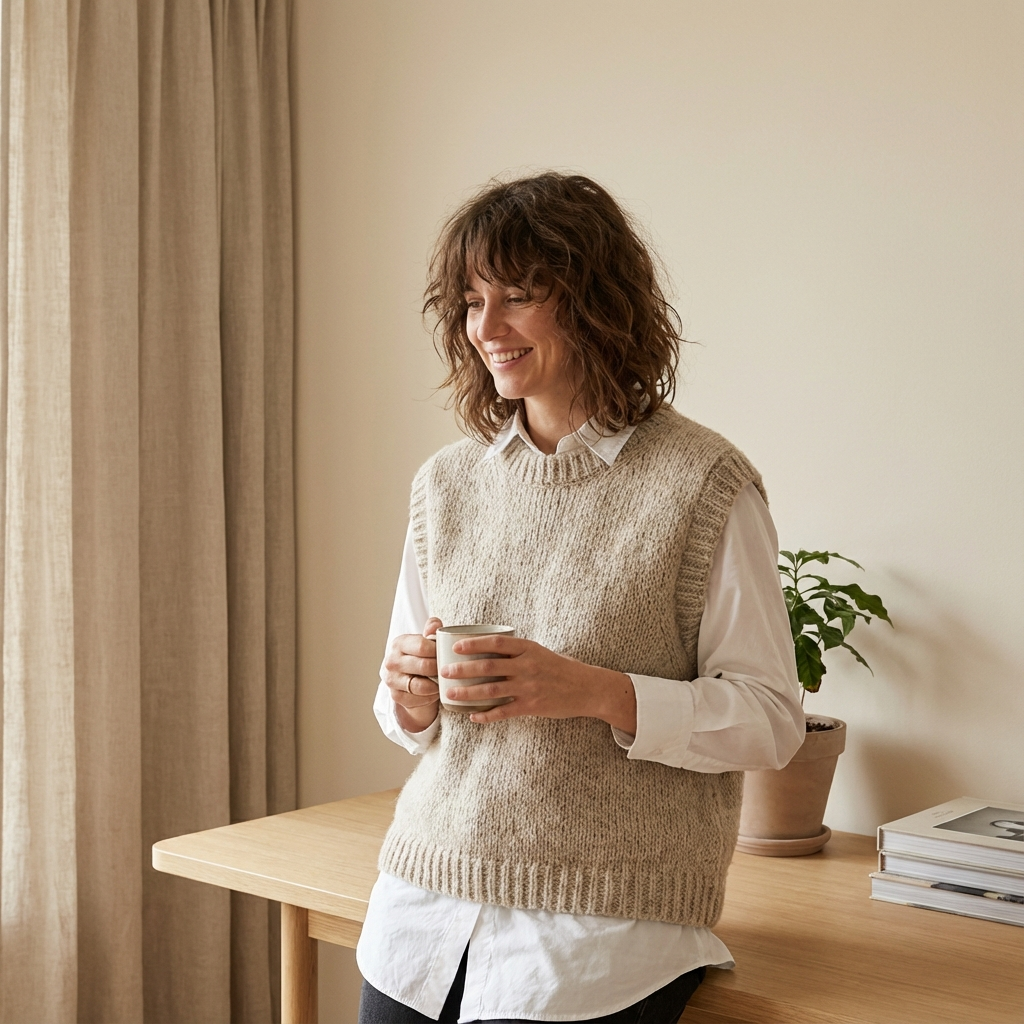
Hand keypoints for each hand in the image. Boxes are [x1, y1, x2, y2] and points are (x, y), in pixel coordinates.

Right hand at [383, 617, 442, 732]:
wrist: (410, 679)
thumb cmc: (422, 657)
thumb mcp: (427, 642)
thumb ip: (431, 630)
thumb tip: (435, 625)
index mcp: (399, 643)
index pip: (422, 646)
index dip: (439, 651)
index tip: (450, 654)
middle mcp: (391, 661)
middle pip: (423, 666)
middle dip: (440, 669)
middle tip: (451, 670)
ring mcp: (391, 680)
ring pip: (419, 686)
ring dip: (436, 685)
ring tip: (445, 682)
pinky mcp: (395, 696)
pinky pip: (417, 699)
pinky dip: (429, 697)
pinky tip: (436, 693)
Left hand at [441, 634, 636, 729]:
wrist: (587, 688)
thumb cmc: (561, 669)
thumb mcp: (540, 652)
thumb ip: (517, 652)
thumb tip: (488, 650)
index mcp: (528, 649)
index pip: (495, 643)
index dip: (473, 644)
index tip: (455, 647)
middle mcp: (527, 666)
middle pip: (488, 666)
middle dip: (463, 669)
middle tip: (444, 671)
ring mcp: (529, 687)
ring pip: (491, 690)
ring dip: (468, 692)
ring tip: (450, 694)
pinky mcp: (532, 706)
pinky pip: (504, 711)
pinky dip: (486, 715)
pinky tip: (473, 717)